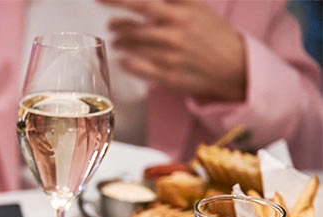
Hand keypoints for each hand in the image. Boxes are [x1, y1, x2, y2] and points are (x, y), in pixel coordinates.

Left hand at [98, 0, 245, 103]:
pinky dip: (125, 63)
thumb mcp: (197, 8)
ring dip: (120, 43)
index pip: (142, 3)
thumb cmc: (212, 33)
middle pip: (132, 28)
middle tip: (112, 25)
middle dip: (117, 25)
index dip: (117, 0)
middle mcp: (174, 36)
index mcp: (181, 16)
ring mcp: (170, 58)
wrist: (234, 65)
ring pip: (132, 48)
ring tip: (118, 41)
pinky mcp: (167, 78)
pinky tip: (123, 60)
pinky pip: (137, 69)